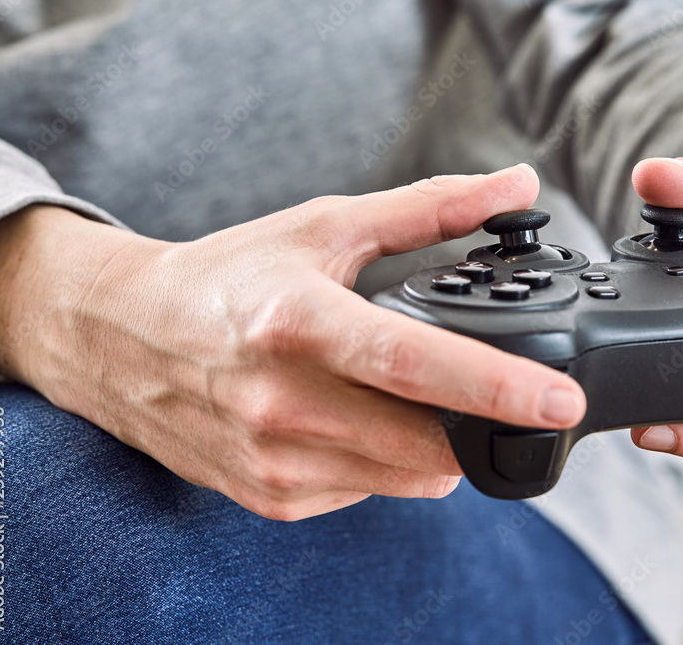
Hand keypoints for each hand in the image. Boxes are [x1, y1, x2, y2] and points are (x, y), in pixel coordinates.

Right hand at [0, 164, 585, 518]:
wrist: (122, 338)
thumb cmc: (227, 277)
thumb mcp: (323, 227)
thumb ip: (428, 209)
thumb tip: (517, 186)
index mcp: (297, 322)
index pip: (412, 365)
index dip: (496, 386)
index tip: (561, 400)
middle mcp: (281, 401)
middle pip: (422, 440)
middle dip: (484, 427)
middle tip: (514, 398)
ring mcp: (272, 459)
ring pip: (405, 477)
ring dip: (437, 445)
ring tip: (419, 399)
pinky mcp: (269, 495)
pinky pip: (365, 492)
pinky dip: (386, 462)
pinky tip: (360, 423)